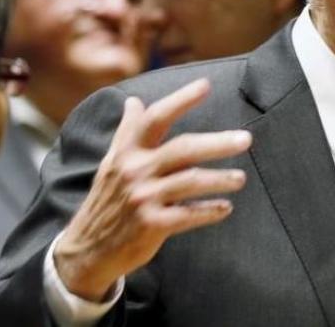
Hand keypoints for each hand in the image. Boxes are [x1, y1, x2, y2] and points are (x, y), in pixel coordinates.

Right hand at [54, 79, 250, 300]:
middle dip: (217, 143)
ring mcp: (142, 198)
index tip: (206, 85)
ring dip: (220, 179)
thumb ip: (128, 131)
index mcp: (127, 151)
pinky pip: (188, 215)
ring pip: (190, 181)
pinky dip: (209, 211)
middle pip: (183, 149)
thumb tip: (134, 101)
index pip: (155, 118)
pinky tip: (226, 208)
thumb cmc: (107, 199)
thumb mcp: (111, 162)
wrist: (87, 249)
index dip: (180, 100)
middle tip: (246, 139)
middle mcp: (134, 170)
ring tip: (241, 178)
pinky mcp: (150, 225)